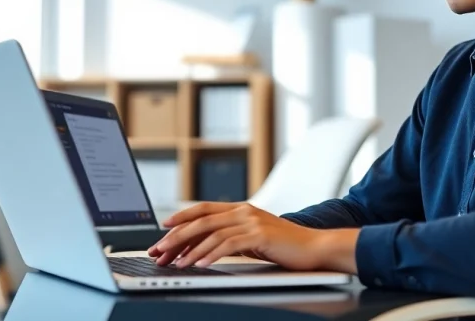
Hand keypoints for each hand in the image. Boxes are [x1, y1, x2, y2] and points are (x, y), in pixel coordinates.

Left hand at [147, 202, 358, 272]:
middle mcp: (244, 211)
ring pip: (211, 233)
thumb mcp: (254, 238)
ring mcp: (252, 221)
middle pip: (201, 220)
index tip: (162, 229)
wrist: (315, 248)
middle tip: (159, 250)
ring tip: (175, 263)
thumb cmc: (285, 246)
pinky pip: (229, 244)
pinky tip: (199, 264)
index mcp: (241, 209)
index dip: (181, 217)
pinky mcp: (260, 235)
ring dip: (189, 249)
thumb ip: (232, 237)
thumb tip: (204, 248)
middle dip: (176, 237)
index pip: (203, 209)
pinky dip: (211, 254)